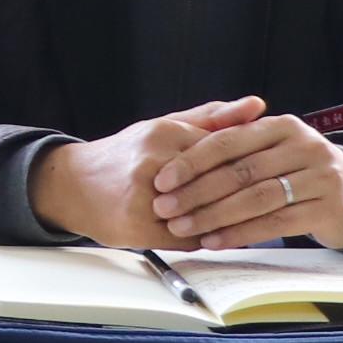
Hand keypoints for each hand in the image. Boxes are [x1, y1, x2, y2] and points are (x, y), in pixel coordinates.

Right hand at [27, 98, 260, 248]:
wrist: (72, 185)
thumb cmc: (123, 155)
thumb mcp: (165, 126)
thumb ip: (211, 118)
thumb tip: (256, 104)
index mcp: (164, 134)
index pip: (225, 150)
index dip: (251, 165)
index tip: (269, 172)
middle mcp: (154, 164)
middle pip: (218, 185)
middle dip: (244, 195)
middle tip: (268, 201)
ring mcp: (145, 197)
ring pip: (206, 214)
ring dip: (228, 220)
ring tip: (248, 220)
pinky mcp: (139, 227)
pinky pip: (188, 238)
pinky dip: (206, 238)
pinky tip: (218, 236)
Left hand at [150, 107, 342, 250]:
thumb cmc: (293, 169)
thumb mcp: (269, 147)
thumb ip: (230, 140)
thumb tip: (177, 139)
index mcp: (283, 126)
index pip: (228, 141)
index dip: (192, 161)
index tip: (161, 179)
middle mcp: (305, 146)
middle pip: (240, 171)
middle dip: (196, 192)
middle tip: (164, 208)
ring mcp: (320, 177)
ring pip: (257, 199)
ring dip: (214, 216)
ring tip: (182, 228)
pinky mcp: (328, 208)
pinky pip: (276, 223)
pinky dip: (241, 233)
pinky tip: (214, 241)